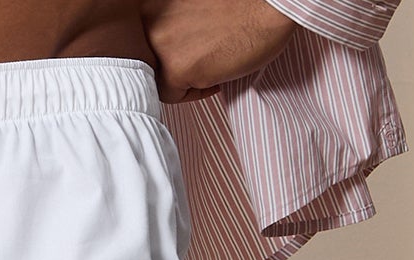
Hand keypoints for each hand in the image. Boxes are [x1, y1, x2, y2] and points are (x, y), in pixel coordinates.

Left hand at [142, 0, 298, 102]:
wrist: (269, 6)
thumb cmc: (239, 5)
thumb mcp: (190, 7)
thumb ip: (169, 25)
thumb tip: (159, 53)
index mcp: (150, 4)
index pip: (144, 45)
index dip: (168, 54)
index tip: (188, 53)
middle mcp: (147, 20)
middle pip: (149, 64)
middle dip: (174, 66)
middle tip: (201, 61)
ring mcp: (158, 44)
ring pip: (159, 80)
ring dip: (184, 79)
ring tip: (211, 64)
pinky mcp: (175, 69)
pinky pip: (174, 95)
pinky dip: (196, 91)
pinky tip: (217, 74)